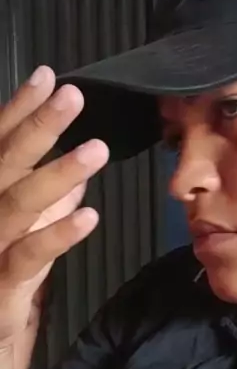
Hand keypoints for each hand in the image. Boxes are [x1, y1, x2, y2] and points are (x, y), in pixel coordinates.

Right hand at [0, 65, 108, 350]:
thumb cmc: (1, 291)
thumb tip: (76, 180)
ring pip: (15, 204)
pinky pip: (28, 256)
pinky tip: (89, 216)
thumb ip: (44, 210)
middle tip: (72, 96)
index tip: (48, 77)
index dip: (20, 111)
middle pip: (3, 165)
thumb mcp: (23, 242)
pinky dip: (58, 234)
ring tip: (96, 150)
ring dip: (56, 174)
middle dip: (36, 127)